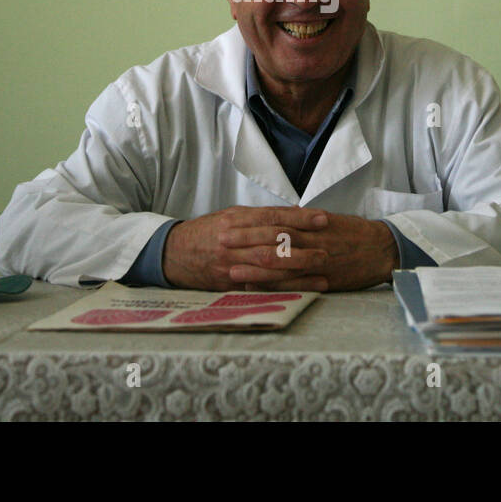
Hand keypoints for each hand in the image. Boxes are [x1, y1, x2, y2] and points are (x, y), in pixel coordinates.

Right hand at [162, 206, 331, 291]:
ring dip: (298, 269)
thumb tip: (293, 213)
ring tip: (322, 269)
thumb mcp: (229, 216)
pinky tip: (303, 288)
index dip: (299, 218)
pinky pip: (260, 286)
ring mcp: (230, 264)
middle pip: (273, 242)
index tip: (322, 219)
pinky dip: (283, 287)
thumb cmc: (207, 232)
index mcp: (235, 220)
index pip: (273, 217)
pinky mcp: (229, 284)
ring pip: (268, 265)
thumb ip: (259, 216)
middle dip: (303, 246)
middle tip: (327, 248)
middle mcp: (233, 241)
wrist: (173, 254)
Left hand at [218, 211, 397, 291]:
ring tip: (230, 271)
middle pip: (272, 241)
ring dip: (254, 269)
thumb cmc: (354, 233)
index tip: (227, 224)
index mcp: (310, 222)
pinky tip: (257, 291)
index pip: (274, 221)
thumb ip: (303, 218)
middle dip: (245, 244)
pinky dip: (275, 288)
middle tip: (220, 246)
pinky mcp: (324, 279)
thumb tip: (283, 213)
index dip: (249, 224)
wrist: (382, 248)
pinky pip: (296, 284)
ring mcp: (317, 260)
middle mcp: (311, 240)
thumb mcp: (329, 220)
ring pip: (281, 265)